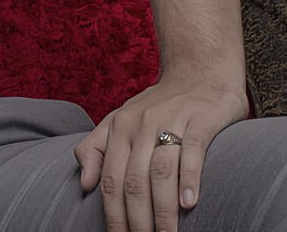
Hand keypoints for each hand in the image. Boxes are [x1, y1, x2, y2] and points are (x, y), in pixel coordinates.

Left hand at [74, 75, 247, 231]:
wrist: (201, 70)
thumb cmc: (161, 104)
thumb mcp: (121, 119)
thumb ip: (97, 147)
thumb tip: (84, 183)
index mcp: (119, 127)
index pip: (110, 180)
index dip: (113, 215)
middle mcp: (142, 123)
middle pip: (134, 182)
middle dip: (137, 220)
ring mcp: (172, 119)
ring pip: (161, 171)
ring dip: (163, 210)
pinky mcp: (202, 118)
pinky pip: (193, 151)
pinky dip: (190, 179)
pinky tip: (190, 204)